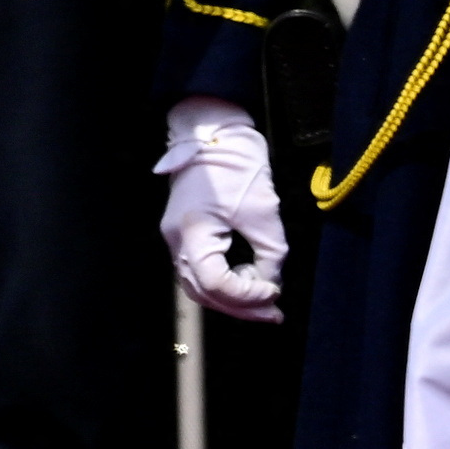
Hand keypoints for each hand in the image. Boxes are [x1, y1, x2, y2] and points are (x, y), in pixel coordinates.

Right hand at [158, 97, 288, 323]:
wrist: (212, 135)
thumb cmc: (238, 166)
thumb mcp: (264, 211)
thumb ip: (270, 254)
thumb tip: (272, 284)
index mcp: (193, 233)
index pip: (215, 283)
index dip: (246, 295)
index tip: (274, 291)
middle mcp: (176, 241)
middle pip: (203, 292)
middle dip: (241, 306)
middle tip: (274, 313)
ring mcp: (175, 239)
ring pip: (198, 286)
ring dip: (231, 299)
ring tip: (264, 304)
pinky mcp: (183, 235)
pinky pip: (199, 271)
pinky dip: (223, 282)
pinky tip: (247, 282)